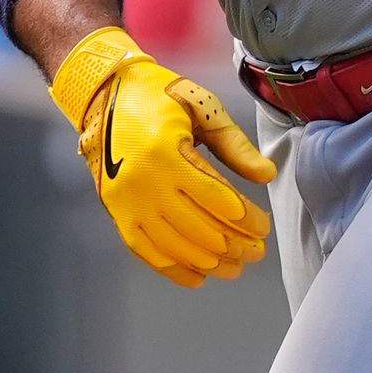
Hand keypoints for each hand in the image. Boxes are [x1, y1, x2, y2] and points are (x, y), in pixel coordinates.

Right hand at [49, 25, 279, 286]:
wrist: (104, 95)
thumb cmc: (158, 97)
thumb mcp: (202, 109)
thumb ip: (235, 145)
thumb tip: (267, 176)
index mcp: (167, 151)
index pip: (218, 200)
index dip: (246, 221)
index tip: (264, 229)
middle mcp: (144, 181)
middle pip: (200, 229)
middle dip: (234, 246)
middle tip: (256, 252)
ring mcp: (127, 201)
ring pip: (176, 246)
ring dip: (210, 263)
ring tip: (235, 268)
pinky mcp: (117, 212)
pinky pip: (147, 252)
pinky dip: (173, 269)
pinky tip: (198, 277)